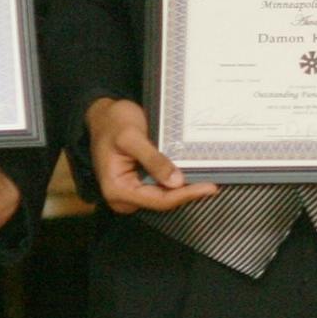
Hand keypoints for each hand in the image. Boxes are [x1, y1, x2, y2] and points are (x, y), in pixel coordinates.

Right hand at [85, 97, 217, 213]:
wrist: (103, 115)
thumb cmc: (113, 122)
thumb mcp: (132, 137)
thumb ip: (152, 159)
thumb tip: (176, 181)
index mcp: (116, 189)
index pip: (158, 200)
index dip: (185, 195)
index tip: (209, 187)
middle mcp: (123, 196)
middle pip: (163, 201)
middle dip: (187, 193)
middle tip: (213, 184)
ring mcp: (131, 191)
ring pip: (164, 196)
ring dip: (184, 188)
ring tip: (208, 179)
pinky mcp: (138, 183)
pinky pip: (161, 187)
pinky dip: (177, 181)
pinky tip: (193, 173)